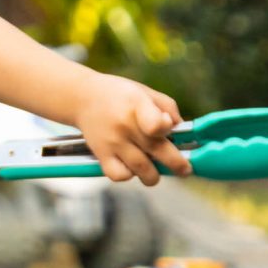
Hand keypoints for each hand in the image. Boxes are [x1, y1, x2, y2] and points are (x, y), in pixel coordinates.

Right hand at [70, 74, 189, 185]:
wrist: (82, 98)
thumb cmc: (119, 95)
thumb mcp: (145, 92)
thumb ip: (167, 107)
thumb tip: (180, 129)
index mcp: (137, 105)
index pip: (155, 124)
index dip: (166, 128)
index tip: (170, 128)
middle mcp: (125, 125)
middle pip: (157, 151)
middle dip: (177, 164)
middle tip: (184, 169)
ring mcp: (113, 143)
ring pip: (142, 170)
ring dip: (155, 174)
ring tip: (155, 169)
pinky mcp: (102, 156)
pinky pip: (120, 176)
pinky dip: (129, 175)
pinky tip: (132, 168)